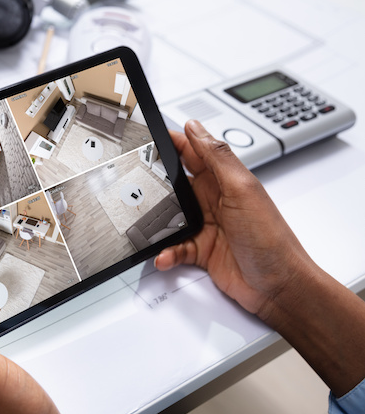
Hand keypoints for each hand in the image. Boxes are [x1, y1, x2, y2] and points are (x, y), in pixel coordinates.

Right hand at [154, 120, 316, 317]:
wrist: (279, 285)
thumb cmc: (270, 238)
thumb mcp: (242, 189)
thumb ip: (217, 157)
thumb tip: (196, 128)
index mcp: (223, 180)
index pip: (192, 152)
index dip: (171, 142)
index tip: (148, 137)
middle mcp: (212, 200)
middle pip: (174, 184)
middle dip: (154, 183)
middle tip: (135, 182)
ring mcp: (205, 225)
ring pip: (168, 217)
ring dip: (156, 223)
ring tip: (147, 224)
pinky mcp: (200, 250)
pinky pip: (173, 247)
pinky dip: (166, 252)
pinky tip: (165, 254)